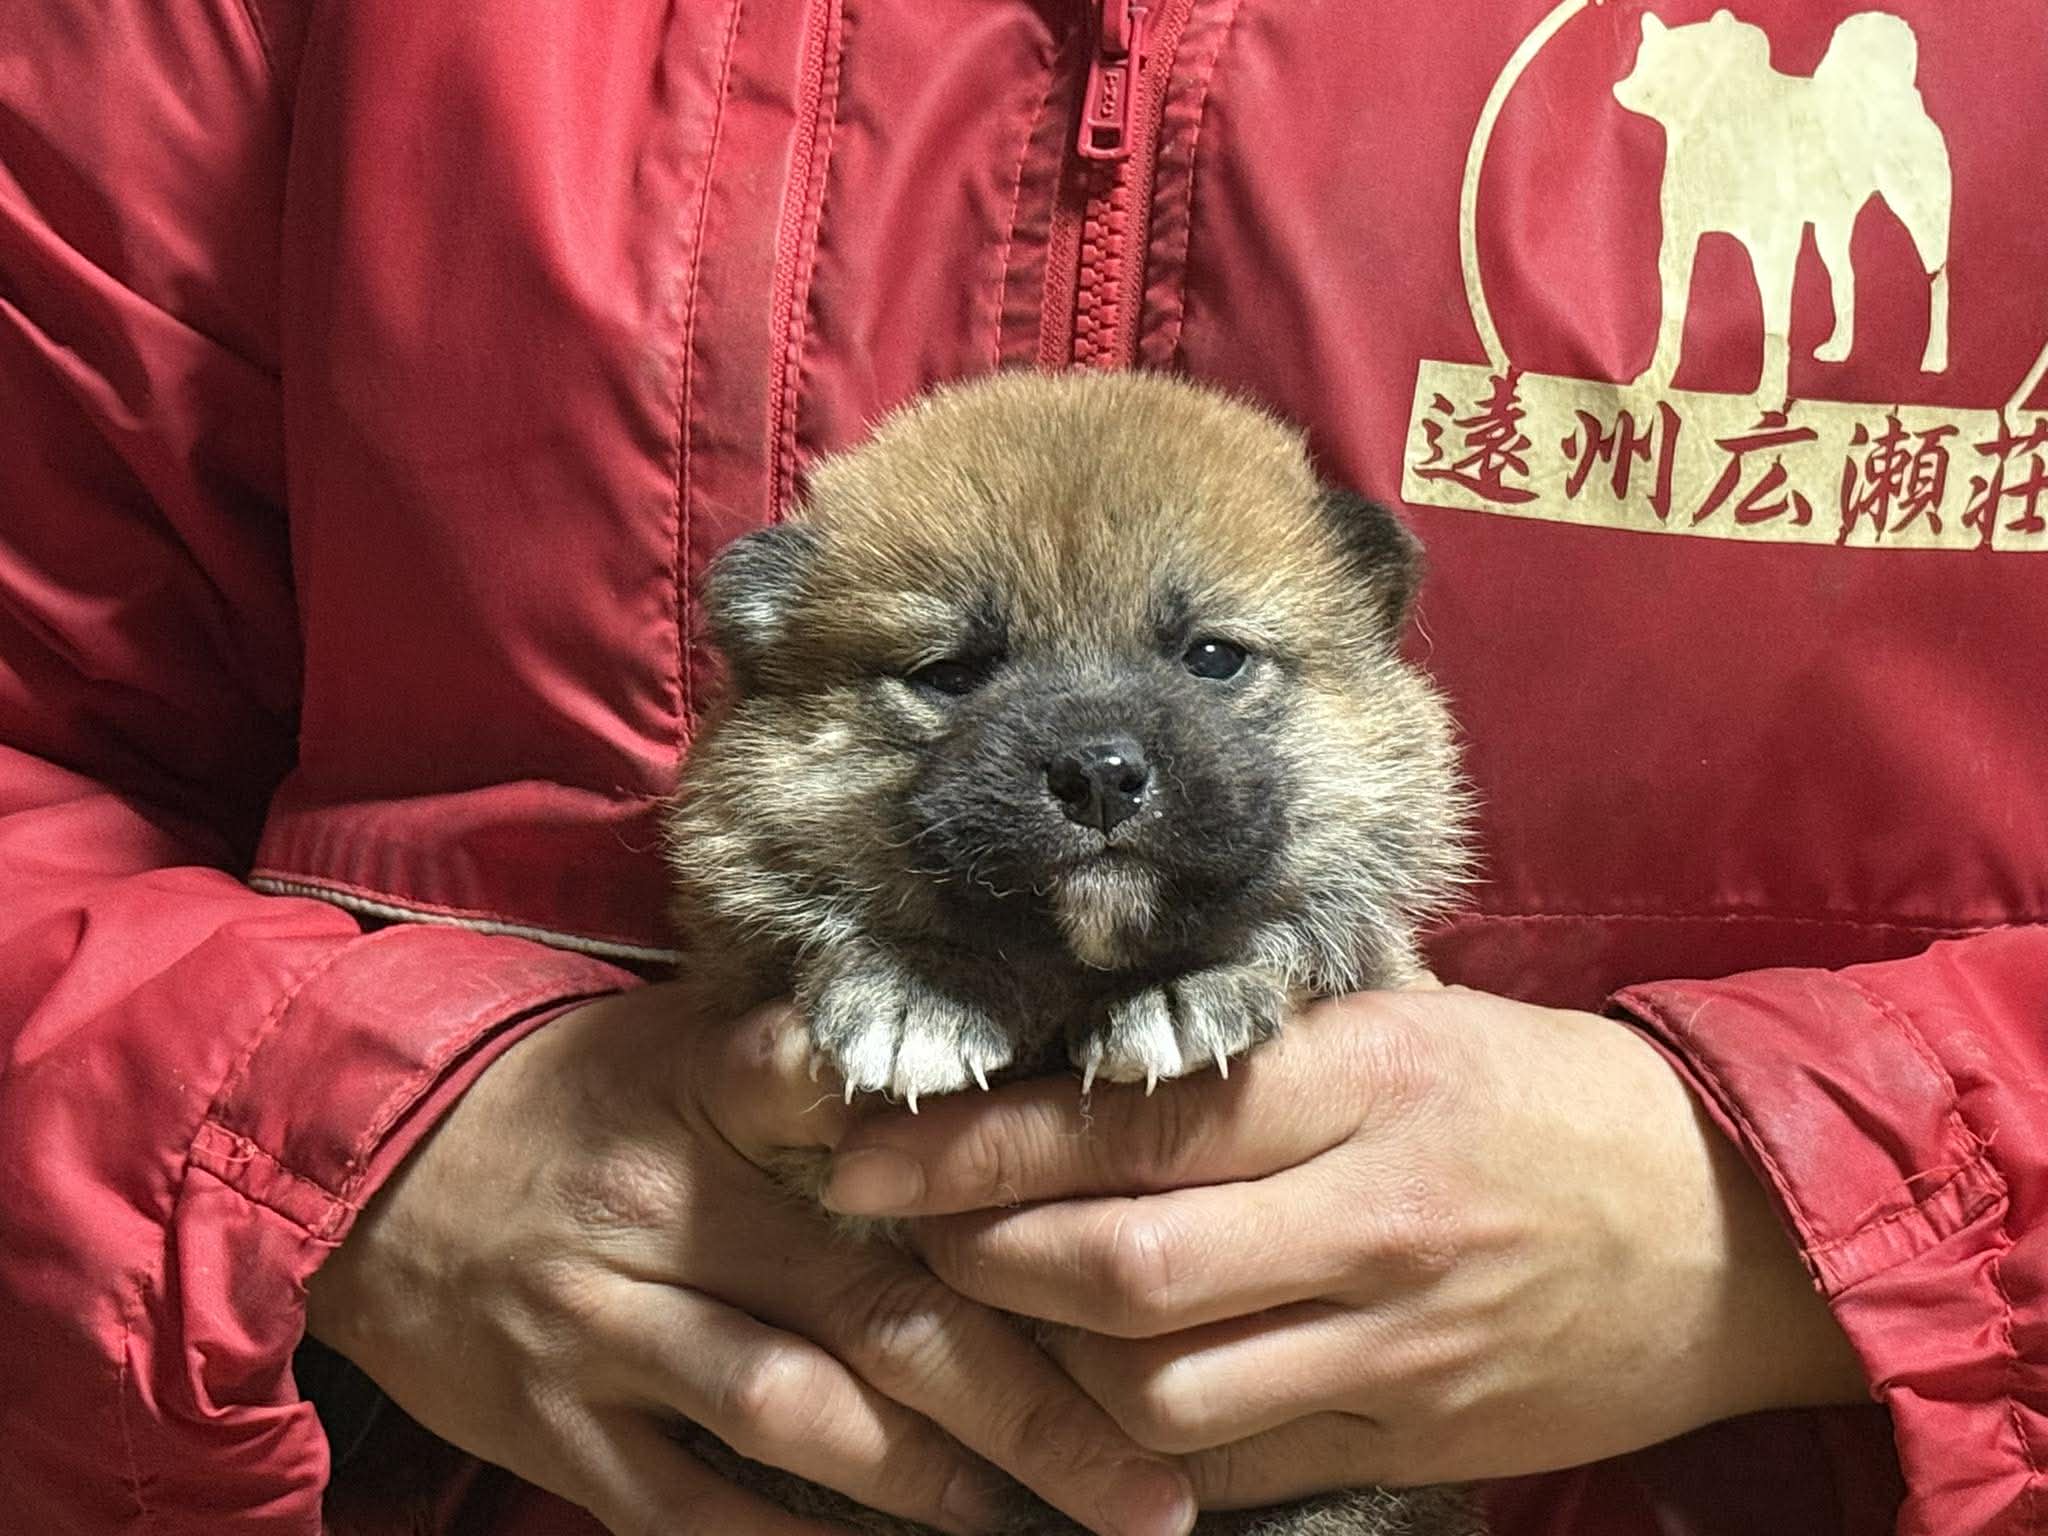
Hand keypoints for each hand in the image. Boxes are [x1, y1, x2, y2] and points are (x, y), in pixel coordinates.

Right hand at [305, 988, 1194, 1535]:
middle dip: (1022, 1403)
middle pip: (871, 1310)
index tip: (1118, 1229)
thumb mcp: (679, 1040)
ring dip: (932, 1483)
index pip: (865, 1118)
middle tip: (1145, 1480)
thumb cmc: (569, 1097)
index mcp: (707, 1098)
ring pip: (793, 1417)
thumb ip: (813, 1067)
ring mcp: (604, 1328)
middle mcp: (666, 1214)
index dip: (990, 1176)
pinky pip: (688, 1507)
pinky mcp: (557, 1425)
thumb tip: (979, 1081)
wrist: (367, 1169)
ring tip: (1053, 1522)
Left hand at [821, 987, 1868, 1507]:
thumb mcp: (1410, 1021)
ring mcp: (1393, 1349)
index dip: (979, 1143)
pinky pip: (1232, 1470)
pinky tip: (1082, 1405)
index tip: (869, 1147)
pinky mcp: (1413, 1443)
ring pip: (1158, 1393)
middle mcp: (1372, 1218)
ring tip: (982, 1318)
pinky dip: (1136, 1449)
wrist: (1726, 1227)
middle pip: (1120, 1268)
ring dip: (1040, 1367)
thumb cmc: (1539, 1094)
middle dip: (976, 1260)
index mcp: (1365, 1082)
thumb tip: (1069, 1044)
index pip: (1132, 1118)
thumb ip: (1256, 1045)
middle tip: (898, 1235)